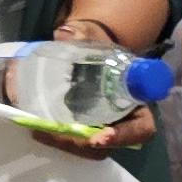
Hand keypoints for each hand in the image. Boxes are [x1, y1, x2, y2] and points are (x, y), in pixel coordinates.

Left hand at [23, 2, 155, 156]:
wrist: (85, 51)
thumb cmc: (96, 45)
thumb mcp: (92, 35)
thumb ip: (81, 33)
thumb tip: (64, 33)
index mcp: (136, 100)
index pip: (141, 128)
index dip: (124, 136)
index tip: (99, 138)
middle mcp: (124, 120)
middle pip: (110, 145)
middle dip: (84, 143)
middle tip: (58, 133)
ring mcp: (103, 128)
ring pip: (91, 149)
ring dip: (68, 144)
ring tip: (43, 132)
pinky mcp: (84, 129)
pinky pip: (76, 142)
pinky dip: (58, 139)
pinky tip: (39, 130)